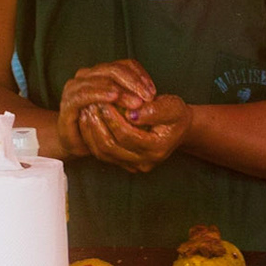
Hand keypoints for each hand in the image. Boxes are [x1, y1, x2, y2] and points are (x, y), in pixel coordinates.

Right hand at [57, 60, 157, 158]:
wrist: (79, 142)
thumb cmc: (105, 124)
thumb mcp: (125, 110)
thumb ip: (136, 99)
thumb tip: (154, 98)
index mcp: (103, 72)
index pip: (126, 65)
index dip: (141, 76)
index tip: (154, 92)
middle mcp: (89, 75)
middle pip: (114, 69)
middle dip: (133, 82)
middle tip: (148, 97)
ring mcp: (76, 86)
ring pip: (100, 79)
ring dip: (120, 90)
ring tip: (136, 102)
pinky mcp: (68, 101)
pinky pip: (84, 93)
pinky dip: (100, 93)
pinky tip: (113, 98)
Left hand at [76, 96, 191, 172]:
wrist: (177, 127)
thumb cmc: (175, 114)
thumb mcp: (172, 107)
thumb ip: (154, 110)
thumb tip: (131, 113)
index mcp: (157, 149)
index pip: (127, 136)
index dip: (112, 118)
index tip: (104, 100)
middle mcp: (144, 162)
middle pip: (111, 147)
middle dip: (98, 125)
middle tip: (90, 105)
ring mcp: (133, 165)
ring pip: (103, 153)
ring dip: (91, 132)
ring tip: (87, 111)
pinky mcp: (124, 163)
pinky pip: (102, 154)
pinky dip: (92, 137)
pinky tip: (88, 121)